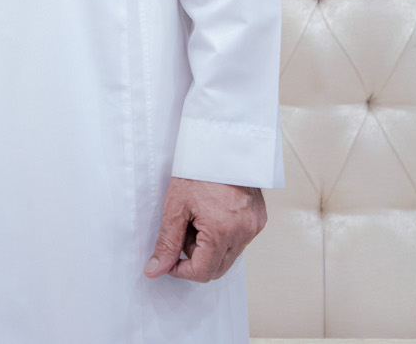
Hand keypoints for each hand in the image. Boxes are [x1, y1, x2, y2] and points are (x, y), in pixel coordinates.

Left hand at [143, 177, 266, 282]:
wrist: (221, 144)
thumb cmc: (197, 170)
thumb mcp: (175, 206)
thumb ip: (167, 242)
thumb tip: (156, 270)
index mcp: (222, 231)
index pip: (203, 272)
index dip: (181, 270)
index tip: (169, 259)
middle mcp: (243, 233)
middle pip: (217, 268)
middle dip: (195, 257)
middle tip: (184, 230)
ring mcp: (254, 227)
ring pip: (228, 255)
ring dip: (209, 247)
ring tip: (198, 218)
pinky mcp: (259, 220)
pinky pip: (239, 241)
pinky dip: (223, 236)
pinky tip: (212, 214)